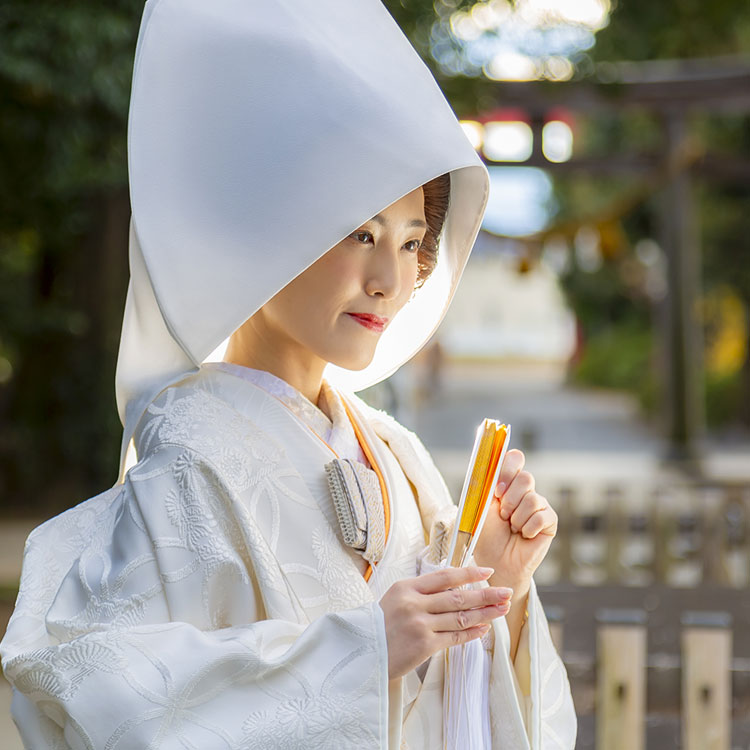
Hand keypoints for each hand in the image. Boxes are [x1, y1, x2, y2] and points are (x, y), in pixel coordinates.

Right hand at [379, 566, 512, 679]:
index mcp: (406, 587)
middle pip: (458, 596)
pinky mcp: (424, 645)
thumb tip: (455, 588)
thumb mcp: (395, 598)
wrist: (361, 652)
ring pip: (461, 616)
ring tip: (501, 609)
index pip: (444, 576)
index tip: (487, 572)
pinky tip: (484, 628)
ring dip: (485, 613)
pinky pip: (455, 636)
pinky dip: (472, 632)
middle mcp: (414, 603)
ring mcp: (420, 624)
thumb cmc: (379, 625)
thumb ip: (421, 592)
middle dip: (485, 594)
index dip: (468, 573)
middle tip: (505, 592)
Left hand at [473, 449, 556, 587]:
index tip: (497, 490)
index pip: (515, 458)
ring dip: (516, 518)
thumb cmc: (486, 534)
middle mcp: (525, 490)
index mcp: (507, 482)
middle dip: (510, 500)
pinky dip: (528, 528)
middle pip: (526, 478)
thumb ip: (487, 483)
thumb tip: (491, 460)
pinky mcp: (550, 521)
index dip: (508, 470)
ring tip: (512, 528)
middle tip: (503, 515)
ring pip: (532, 499)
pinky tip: (524, 536)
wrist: (495, 561)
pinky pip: (541, 516)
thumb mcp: (481, 506)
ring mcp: (539, 504)